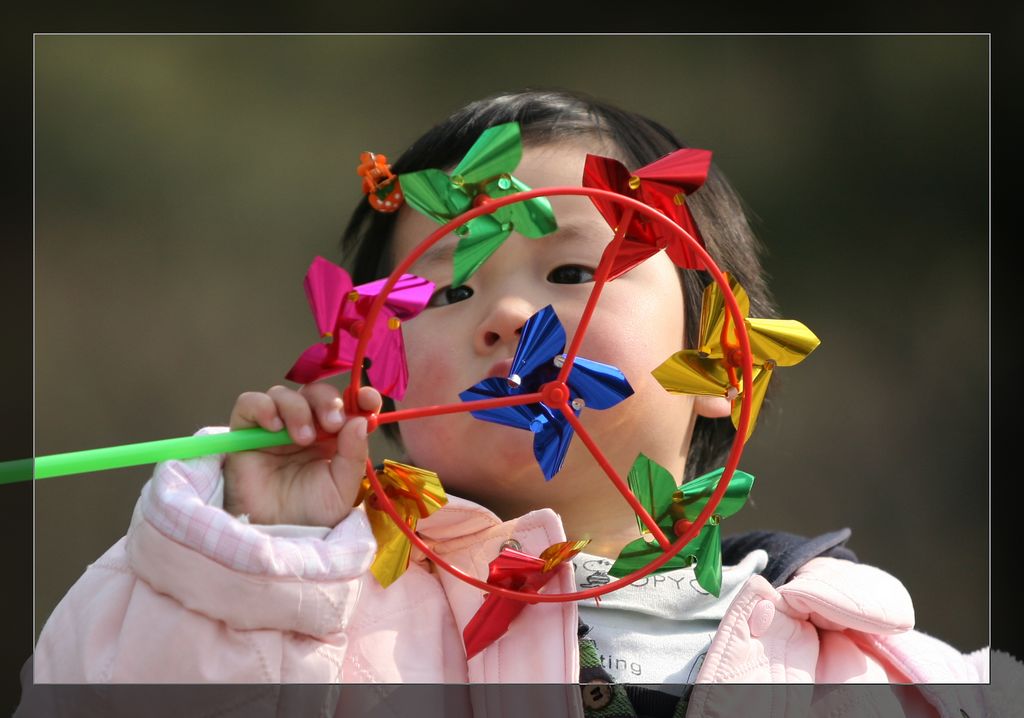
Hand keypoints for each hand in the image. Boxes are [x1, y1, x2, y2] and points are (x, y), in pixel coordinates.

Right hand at [222, 383, 381, 526]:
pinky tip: (274, 427)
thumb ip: (353, 454)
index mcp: (333, 436)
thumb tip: (360, 421)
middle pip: (315, 392)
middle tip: (332, 424)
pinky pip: (249, 403)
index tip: (367, 399)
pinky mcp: (246, 432)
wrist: (277, 533)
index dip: (359, 396)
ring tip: (302, 439)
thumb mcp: (343, 487)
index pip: (347, 404)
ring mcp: (274, 427)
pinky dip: (263, 407)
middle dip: (327, 401)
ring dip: (297, 409)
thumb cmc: (311, 512)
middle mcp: (305, 426)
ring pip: (284, 394)